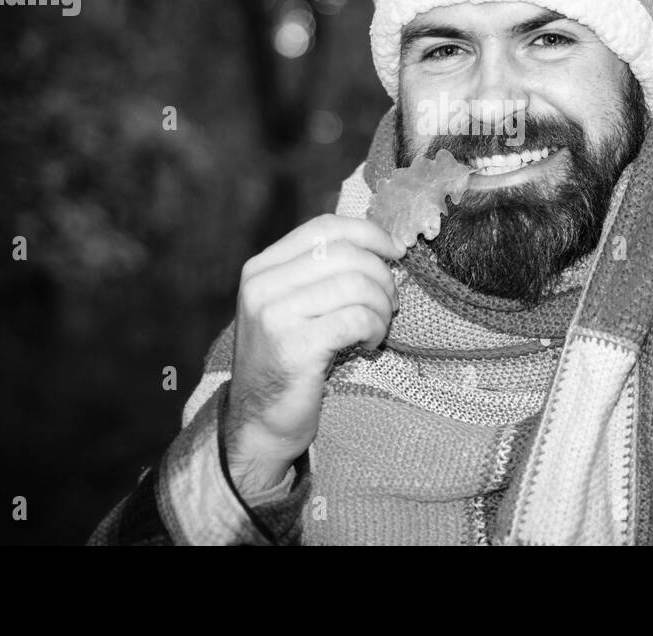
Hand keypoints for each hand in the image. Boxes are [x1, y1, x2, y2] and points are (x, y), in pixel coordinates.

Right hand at [221, 215, 405, 500]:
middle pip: (347, 254)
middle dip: (381, 276)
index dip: (368, 233)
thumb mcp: (289, 307)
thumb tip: (377, 244)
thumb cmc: (286, 363)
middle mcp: (262, 286)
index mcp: (261, 268)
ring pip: (356, 285)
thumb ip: (318, 274)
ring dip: (381, 307)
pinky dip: (374, 329)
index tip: (394, 251)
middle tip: (389, 304)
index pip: (324, 228)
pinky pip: (356, 319)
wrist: (258, 423)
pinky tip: (368, 345)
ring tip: (377, 327)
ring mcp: (275, 316)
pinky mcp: (296, 347)